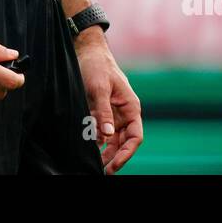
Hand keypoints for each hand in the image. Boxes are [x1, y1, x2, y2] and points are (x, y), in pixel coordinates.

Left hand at [76, 30, 142, 173]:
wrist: (86, 51)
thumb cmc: (97, 66)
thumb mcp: (99, 88)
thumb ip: (102, 111)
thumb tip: (106, 135)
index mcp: (130, 107)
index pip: (135, 137)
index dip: (127, 153)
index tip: (114, 165)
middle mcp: (124, 113)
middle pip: (124, 142)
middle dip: (115, 157)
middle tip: (103, 171)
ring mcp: (112, 113)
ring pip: (112, 140)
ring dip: (106, 152)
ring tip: (96, 165)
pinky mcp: (100, 112)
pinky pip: (101, 131)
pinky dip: (97, 142)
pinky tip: (90, 150)